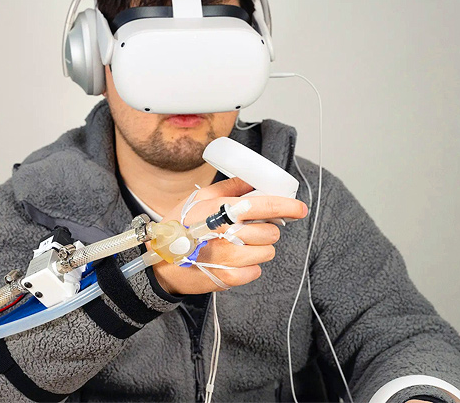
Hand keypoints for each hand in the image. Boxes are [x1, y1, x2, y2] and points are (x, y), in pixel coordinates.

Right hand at [151, 177, 307, 294]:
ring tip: (238, 245)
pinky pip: (256, 272)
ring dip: (258, 248)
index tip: (299, 208)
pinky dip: (249, 266)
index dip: (286, 206)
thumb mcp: (199, 199)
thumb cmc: (179, 227)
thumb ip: (229, 187)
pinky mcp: (228, 279)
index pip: (263, 206)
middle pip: (270, 233)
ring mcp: (228, 259)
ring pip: (267, 252)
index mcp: (221, 211)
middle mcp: (226, 235)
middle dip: (266, 229)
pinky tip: (233, 260)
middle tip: (250, 229)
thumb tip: (253, 180)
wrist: (159, 263)